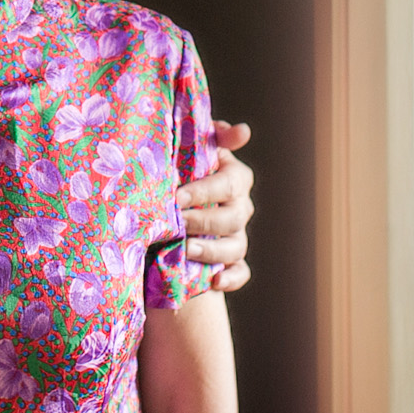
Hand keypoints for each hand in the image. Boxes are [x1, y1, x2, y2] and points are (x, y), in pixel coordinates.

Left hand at [176, 121, 253, 291]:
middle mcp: (240, 207)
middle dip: (203, 221)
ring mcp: (237, 235)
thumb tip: (242, 131)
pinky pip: (240, 273)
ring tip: (187, 251)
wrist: (170, 205)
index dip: (205, 191)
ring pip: (235, 247)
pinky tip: (214, 281)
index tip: (177, 197)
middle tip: (177, 223)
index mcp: (234, 178)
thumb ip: (211, 136)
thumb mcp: (192, 149)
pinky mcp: (232, 261)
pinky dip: (230, 278)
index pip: (229, 183)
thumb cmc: (182, 170)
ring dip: (213, 251)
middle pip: (232, 217)